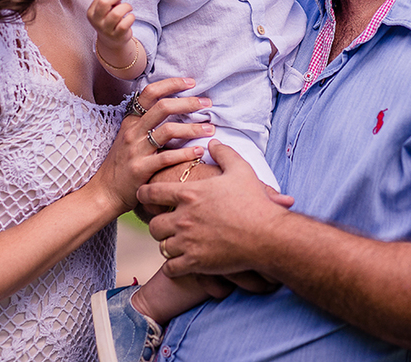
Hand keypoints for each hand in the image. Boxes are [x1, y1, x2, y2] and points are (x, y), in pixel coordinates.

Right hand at [87, 0, 135, 50]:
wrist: (112, 40)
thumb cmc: (109, 18)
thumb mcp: (105, 5)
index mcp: (91, 12)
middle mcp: (97, 22)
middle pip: (104, 2)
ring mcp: (106, 30)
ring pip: (116, 13)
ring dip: (126, 7)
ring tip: (129, 8)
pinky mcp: (117, 36)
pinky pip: (125, 24)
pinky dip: (131, 17)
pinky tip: (130, 17)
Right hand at [88, 77, 213, 215]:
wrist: (105, 191)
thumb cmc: (123, 163)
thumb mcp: (130, 137)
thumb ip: (147, 123)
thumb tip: (175, 106)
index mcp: (131, 121)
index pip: (150, 93)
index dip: (171, 84)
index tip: (192, 82)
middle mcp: (133, 132)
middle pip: (163, 107)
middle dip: (189, 102)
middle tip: (208, 103)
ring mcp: (136, 150)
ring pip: (168, 131)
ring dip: (193, 128)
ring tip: (210, 129)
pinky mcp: (141, 169)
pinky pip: (167, 158)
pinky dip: (186, 153)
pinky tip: (200, 151)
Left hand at [139, 141, 294, 279]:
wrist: (267, 235)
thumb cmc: (254, 201)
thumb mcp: (240, 170)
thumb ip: (224, 153)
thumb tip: (213, 142)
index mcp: (189, 194)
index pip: (151, 193)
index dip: (144, 194)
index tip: (144, 197)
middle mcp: (183, 218)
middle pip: (153, 225)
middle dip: (158, 225)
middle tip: (168, 226)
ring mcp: (187, 242)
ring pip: (161, 246)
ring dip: (168, 245)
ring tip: (178, 244)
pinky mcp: (195, 263)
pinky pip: (170, 268)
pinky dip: (173, 267)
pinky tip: (183, 263)